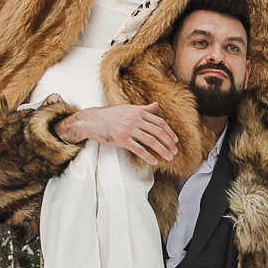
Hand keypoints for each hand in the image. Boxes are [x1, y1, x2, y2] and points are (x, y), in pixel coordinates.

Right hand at [58, 104, 178, 163]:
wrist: (92, 120)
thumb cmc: (110, 115)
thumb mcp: (128, 108)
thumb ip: (143, 108)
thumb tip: (156, 105)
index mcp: (138, 112)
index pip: (159, 122)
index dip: (170, 132)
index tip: (175, 140)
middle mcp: (135, 119)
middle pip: (158, 131)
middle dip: (169, 142)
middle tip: (175, 151)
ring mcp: (129, 129)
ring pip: (151, 140)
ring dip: (162, 150)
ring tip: (169, 157)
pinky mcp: (122, 139)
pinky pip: (138, 149)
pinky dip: (148, 156)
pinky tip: (154, 161)